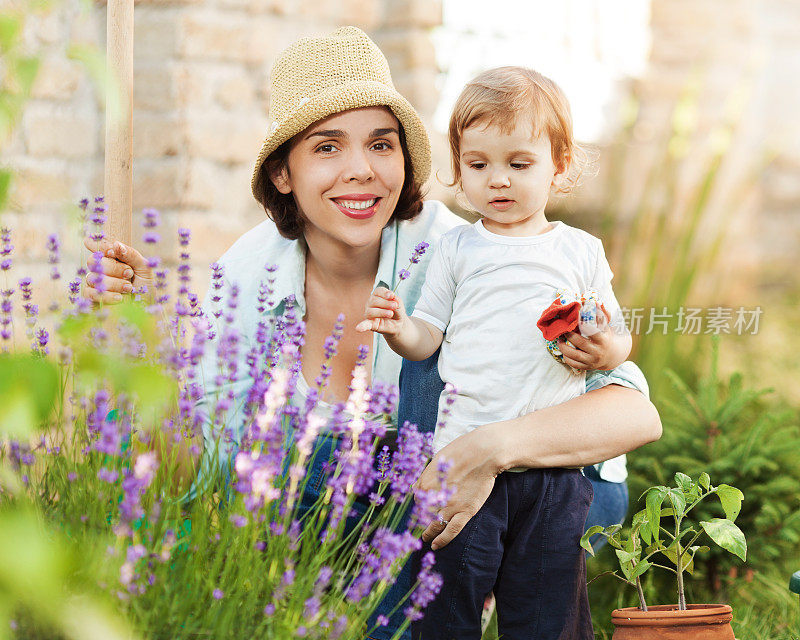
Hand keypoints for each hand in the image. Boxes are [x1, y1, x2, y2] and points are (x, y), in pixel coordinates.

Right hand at [82, 237, 153, 303]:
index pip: (97, 245)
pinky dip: (107, 295)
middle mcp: (100, 268)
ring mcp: (94, 283)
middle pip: (94, 260)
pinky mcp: (91, 298)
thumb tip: (116, 244)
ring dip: (113, 283)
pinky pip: (90, 293)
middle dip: (113, 267)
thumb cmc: (145, 288)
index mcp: (111, 258)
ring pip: (94, 277)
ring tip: (128, 288)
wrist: (145, 310)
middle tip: (129, 274)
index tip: (112, 251)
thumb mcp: (144, 268)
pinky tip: (119, 298)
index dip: (102, 246)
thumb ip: (131, 254)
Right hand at [355, 287, 405, 334]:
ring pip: (370, 311)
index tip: (391, 296)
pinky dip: (362, 326)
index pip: (378, 291)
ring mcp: (369, 314)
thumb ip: (396, 301)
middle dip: (385, 303)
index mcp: (378, 295)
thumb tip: (393, 298)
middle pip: (374, 301)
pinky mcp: (370, 324)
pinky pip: (365, 324)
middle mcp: (371, 303)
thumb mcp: (399, 305)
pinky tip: (359, 329)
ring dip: (381, 312)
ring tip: (390, 314)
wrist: (398, 324)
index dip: (384, 293)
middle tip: (395, 306)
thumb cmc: (397, 311)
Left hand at [413, 427, 500, 549]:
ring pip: (434, 525)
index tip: (422, 506)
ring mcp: (450, 506)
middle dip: (420, 519)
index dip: (420, 503)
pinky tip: (436, 545)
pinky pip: (451, 531)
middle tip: (419, 526)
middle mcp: (434, 497)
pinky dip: (442, 540)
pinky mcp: (465, 511)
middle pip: (422, 513)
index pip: (416, 499)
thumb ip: (425, 475)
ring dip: (427, 534)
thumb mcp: (436, 460)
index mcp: (425, 482)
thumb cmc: (460, 452)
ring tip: (425, 539)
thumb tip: (415, 487)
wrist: (483, 453)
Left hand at [557, 314, 626, 370]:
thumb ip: (601, 314)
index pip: (593, 333)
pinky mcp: (586, 367)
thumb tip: (595, 301)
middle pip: (580, 343)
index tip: (576, 321)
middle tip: (563, 330)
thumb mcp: (606, 326)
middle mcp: (597, 352)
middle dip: (569, 335)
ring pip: (574, 355)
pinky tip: (563, 351)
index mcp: (603, 340)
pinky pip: (573, 363)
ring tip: (559, 340)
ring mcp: (591, 361)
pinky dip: (566, 357)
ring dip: (563, 347)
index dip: (584, 326)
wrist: (612, 356)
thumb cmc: (606, 337)